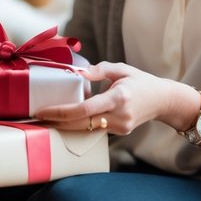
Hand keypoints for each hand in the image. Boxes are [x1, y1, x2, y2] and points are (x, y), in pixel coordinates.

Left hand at [33, 62, 181, 134]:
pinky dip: (79, 124)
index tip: (43, 110)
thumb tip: (78, 72)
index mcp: (119, 97)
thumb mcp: (122, 69)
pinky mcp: (119, 132)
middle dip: (57, 122)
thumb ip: (100, 70)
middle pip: (81, 124)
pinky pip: (94, 129)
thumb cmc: (141, 81)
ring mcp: (120, 126)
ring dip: (65, 125)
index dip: (61, 112)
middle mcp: (119, 115)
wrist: (163, 101)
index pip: (85, 109)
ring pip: (86, 129)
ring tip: (45, 119)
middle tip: (36, 117)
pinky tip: (65, 120)